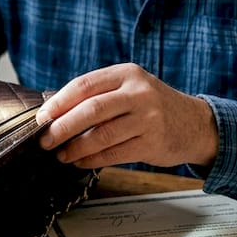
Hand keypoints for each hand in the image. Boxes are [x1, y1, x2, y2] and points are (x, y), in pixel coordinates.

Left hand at [33, 63, 217, 169]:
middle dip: (62, 127)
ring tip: (61, 154)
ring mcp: (148, 119)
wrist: (194, 123)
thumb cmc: (152, 105)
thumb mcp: (130, 88)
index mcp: (127, 74)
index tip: (42, 117)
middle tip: (45, 140)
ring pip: (101, 135)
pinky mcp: (153, 143)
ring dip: (75, 148)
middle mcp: (139, 93)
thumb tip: (54, 111)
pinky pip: (114, 154)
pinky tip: (80, 162)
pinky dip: (92, 160)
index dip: (59, 102)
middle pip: (91, 110)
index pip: (84, 85)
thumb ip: (99, 94)